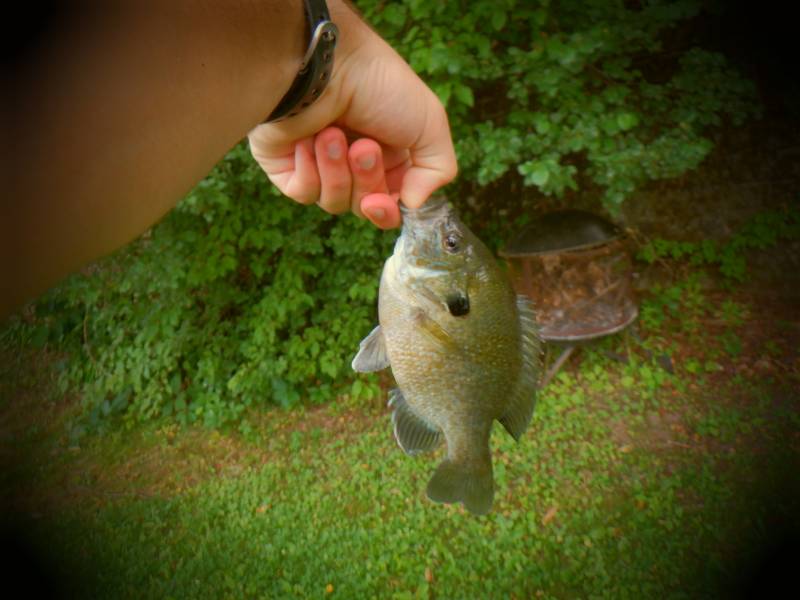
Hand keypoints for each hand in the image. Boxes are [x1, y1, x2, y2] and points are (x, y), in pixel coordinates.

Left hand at [248, 4, 456, 228]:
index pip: (389, 204)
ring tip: (332, 134)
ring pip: (332, 202)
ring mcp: (318, 163)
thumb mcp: (430, 123)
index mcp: (388, 155)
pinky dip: (309, 171)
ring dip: (336, 172)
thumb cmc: (379, 85)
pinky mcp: (286, 164)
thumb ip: (438, 169)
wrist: (326, 65)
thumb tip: (413, 205)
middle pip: (362, 206)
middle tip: (363, 147)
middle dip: (364, 181)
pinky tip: (307, 141)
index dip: (386, 211)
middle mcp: (353, 162)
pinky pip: (302, 193)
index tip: (381, 202)